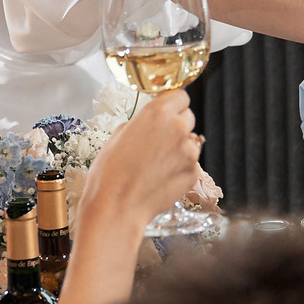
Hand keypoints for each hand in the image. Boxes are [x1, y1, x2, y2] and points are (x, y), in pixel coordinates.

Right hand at [76, 88, 204, 228]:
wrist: (116, 208)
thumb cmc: (110, 173)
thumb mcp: (118, 135)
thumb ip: (141, 123)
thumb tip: (150, 123)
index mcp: (157, 113)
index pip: (180, 96)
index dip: (173, 104)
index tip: (167, 110)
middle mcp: (178, 129)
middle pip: (189, 117)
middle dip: (177, 124)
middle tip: (160, 139)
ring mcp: (189, 152)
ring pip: (191, 142)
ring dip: (180, 147)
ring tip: (157, 163)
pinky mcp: (194, 173)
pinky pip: (191, 164)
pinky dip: (180, 168)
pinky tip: (161, 177)